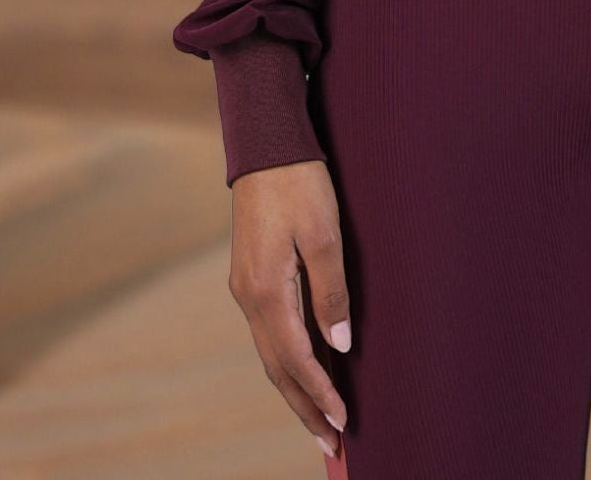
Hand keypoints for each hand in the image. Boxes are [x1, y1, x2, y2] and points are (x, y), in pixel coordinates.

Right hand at [229, 159, 352, 458]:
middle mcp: (249, 297)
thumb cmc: (300, 183)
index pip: (295, 359)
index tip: (343, 422)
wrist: (266, 145)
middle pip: (277, 368)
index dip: (320, 393)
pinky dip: (286, 360)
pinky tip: (303, 369)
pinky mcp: (251, 276)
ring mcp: (246, 288)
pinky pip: (269, 332)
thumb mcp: (324, 234)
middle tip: (330, 444)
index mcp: (267, 291)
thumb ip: (331, 292)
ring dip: (295, 389)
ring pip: (270, 353)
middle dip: (304, 408)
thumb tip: (340, 345)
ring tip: (319, 420)